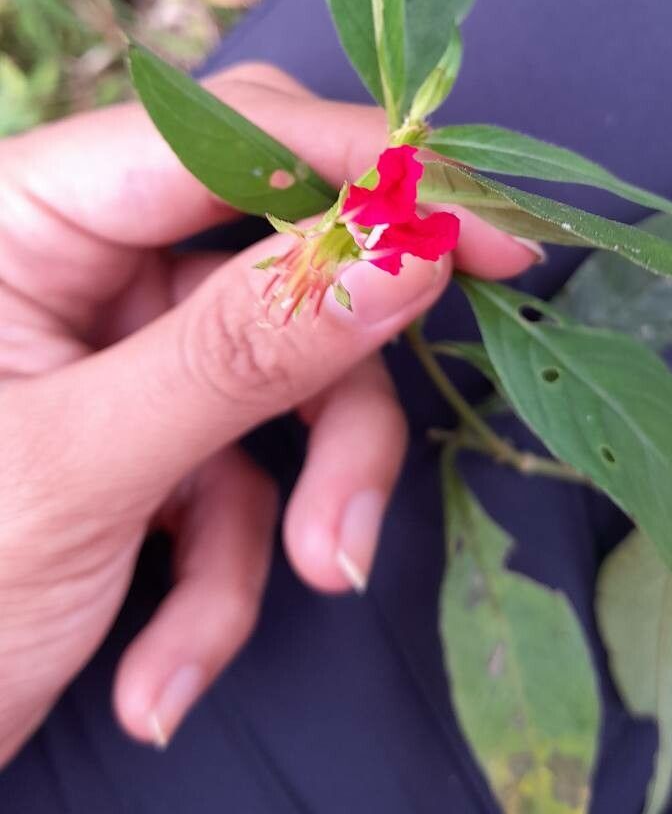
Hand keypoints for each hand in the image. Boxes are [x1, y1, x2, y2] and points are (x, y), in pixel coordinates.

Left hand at [0, 62, 535, 760]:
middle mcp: (69, 264)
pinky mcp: (135, 442)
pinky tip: (156, 677)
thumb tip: (406, 245)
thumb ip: (247, 348)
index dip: (361, 168)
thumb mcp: (80, 469)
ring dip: (299, 501)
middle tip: (430, 388)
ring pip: (275, 379)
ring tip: (308, 586)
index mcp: (20, 215)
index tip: (483, 227)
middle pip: (268, 252)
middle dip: (334, 367)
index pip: (219, 136)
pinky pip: (235, 477)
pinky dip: (224, 574)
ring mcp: (107, 355)